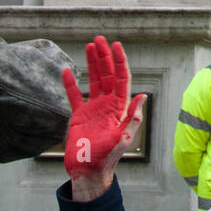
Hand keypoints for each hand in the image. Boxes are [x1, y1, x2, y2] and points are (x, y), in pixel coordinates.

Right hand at [62, 37, 144, 199]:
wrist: (88, 172)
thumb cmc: (107, 158)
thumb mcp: (122, 139)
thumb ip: (132, 118)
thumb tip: (143, 97)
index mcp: (119, 108)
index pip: (121, 79)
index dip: (119, 62)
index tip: (116, 45)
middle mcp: (108, 105)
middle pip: (108, 75)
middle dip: (105, 57)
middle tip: (100, 39)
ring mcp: (94, 109)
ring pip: (93, 81)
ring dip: (92, 64)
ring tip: (89, 46)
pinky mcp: (79, 116)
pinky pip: (75, 96)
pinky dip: (71, 83)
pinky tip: (67, 70)